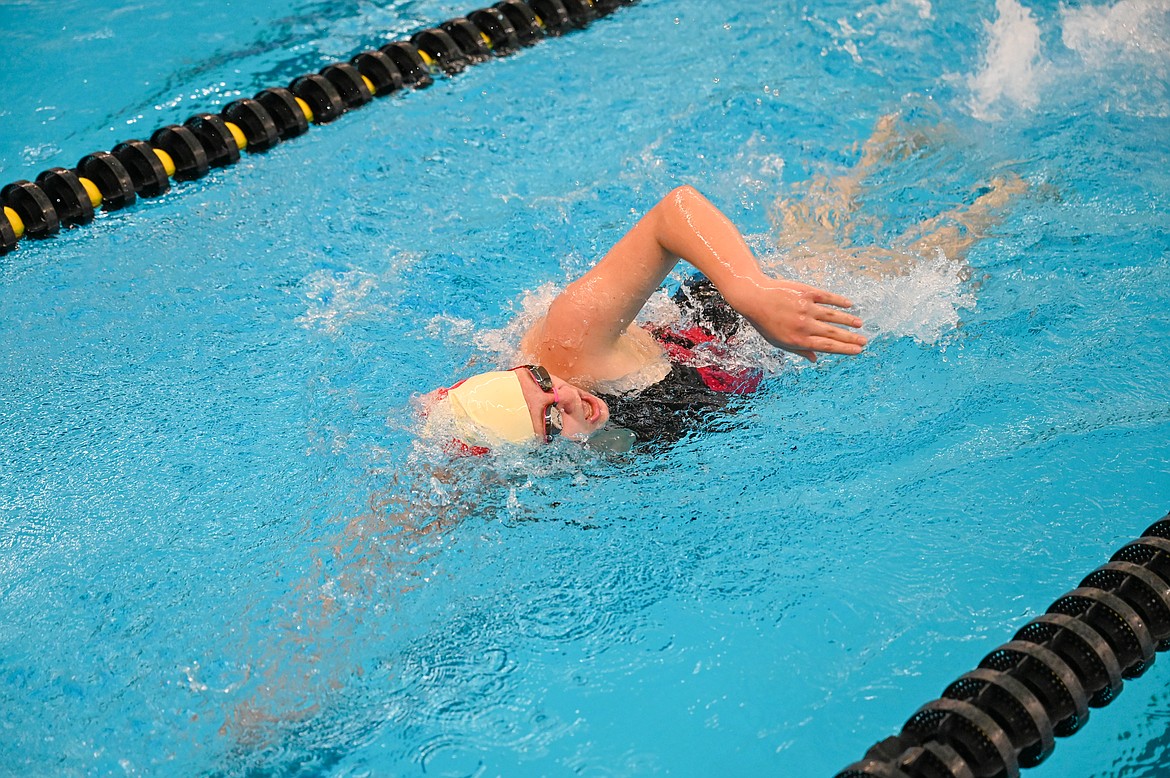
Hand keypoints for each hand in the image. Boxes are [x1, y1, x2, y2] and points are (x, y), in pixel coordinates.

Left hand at [731, 277, 866, 361]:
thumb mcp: (778, 342)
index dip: (844, 349)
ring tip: (860, 324)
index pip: (827, 346)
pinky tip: (849, 305)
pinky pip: (827, 297)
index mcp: (798, 340)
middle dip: (851, 338)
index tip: (858, 351)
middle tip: (865, 341)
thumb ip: (799, 350)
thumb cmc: (766, 322)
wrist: (754, 297)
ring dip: (848, 320)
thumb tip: (816, 359)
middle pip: (833, 333)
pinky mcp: (806, 292)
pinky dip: (839, 301)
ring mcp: (806, 308)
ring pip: (833, 315)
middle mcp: (804, 325)